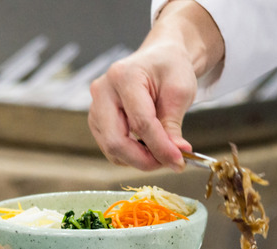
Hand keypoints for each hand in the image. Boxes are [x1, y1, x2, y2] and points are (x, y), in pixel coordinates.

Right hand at [88, 44, 196, 170]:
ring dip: (139, 159)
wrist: (160, 58)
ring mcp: (96, 106)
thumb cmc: (171, 69)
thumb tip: (176, 154)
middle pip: (116, 140)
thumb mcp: (180, 91)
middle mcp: (102, 91)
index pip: (140, 123)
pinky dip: (131, 155)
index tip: (180, 162)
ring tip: (164, 153)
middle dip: (145, 160)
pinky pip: (111, 147)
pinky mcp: (98, 120)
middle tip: (172, 163)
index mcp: (124, 77)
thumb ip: (174, 124)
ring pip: (111, 148)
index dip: (161, 148)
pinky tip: (150, 148)